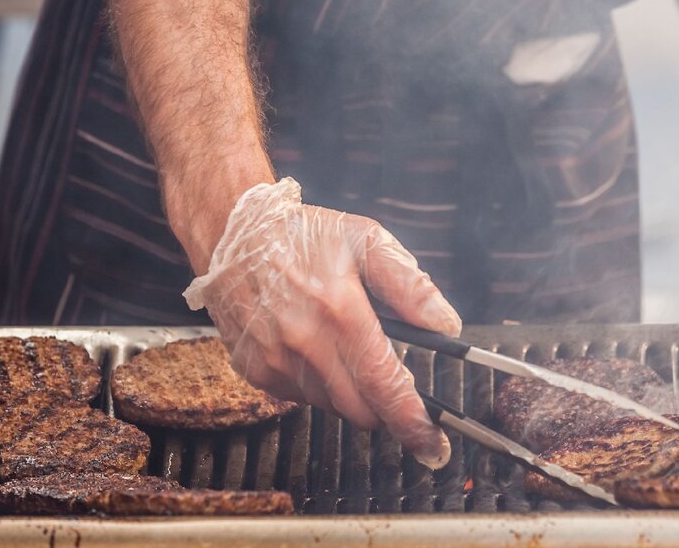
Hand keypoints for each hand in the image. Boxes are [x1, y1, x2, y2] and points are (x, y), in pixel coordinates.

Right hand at [183, 178, 461, 468]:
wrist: (232, 233)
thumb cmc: (303, 234)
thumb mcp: (367, 241)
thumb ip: (410, 287)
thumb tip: (446, 324)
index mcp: (340, 312)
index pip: (385, 386)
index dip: (413, 422)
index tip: (433, 444)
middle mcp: (305, 344)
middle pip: (361, 410)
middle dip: (387, 408)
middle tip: (397, 386)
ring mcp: (276, 362)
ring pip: (332, 405)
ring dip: (352, 391)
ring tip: (347, 345)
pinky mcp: (257, 371)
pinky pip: (302, 396)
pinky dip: (320, 383)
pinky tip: (316, 346)